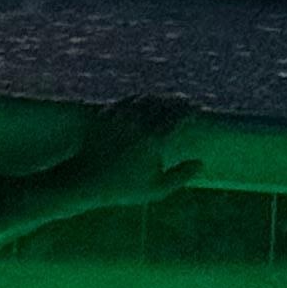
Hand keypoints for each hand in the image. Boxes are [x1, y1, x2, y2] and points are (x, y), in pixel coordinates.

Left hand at [65, 94, 201, 200]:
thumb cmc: (123, 188)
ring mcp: (120, 115)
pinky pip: (128, 100)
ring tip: (169, 102)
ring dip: (161, 98)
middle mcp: (137, 122)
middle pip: (163, 103)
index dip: (189, 110)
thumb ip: (182, 176)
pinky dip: (141, 99)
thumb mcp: (157, 189)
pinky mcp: (106, 113)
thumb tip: (200, 163)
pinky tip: (147, 102)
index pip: (178, 116)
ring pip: (146, 98)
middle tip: (186, 104)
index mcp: (153, 139)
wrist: (86, 181)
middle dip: (177, 102)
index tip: (197, 110)